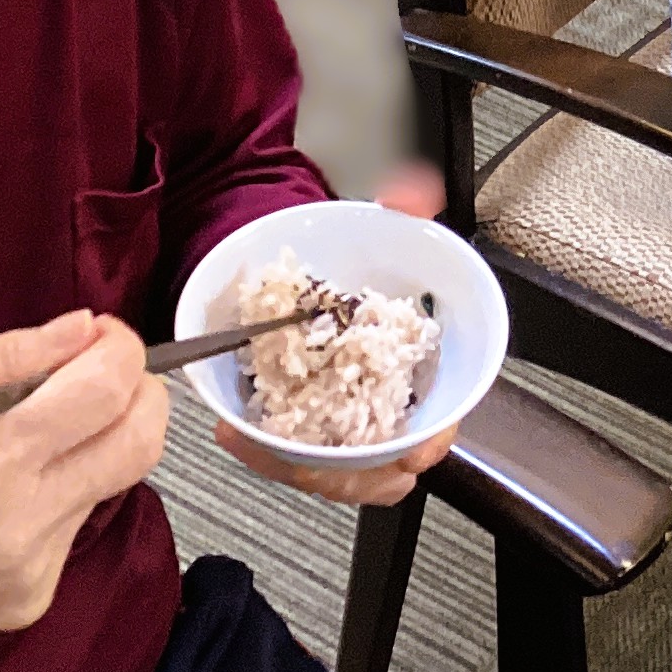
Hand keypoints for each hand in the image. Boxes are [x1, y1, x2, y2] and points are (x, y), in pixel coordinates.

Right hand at [0, 311, 168, 671]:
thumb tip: (81, 329)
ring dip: (92, 445)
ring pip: (111, 483)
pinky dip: (57, 495)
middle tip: (103, 374)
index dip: (122, 350)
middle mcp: (21, 519)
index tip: (104, 336)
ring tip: (27, 436)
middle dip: (140, 393)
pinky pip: (73, 528)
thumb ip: (7, 356)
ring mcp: (29, 569)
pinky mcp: (26, 600)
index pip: (109, 391)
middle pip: (142, 442)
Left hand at [212, 165, 458, 505]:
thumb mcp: (387, 234)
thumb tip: (411, 196)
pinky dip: (266, 456)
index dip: (421, 447)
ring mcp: (352, 428)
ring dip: (290, 465)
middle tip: (295, 453)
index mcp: (427, 375)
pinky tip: (235, 431)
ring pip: (335, 474)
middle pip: (379, 471)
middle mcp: (392, 410)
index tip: (405, 456)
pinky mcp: (313, 432)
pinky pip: (296, 462)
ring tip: (246, 438)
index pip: (436, 432)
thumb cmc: (366, 267)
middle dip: (337, 472)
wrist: (322, 275)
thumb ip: (405, 211)